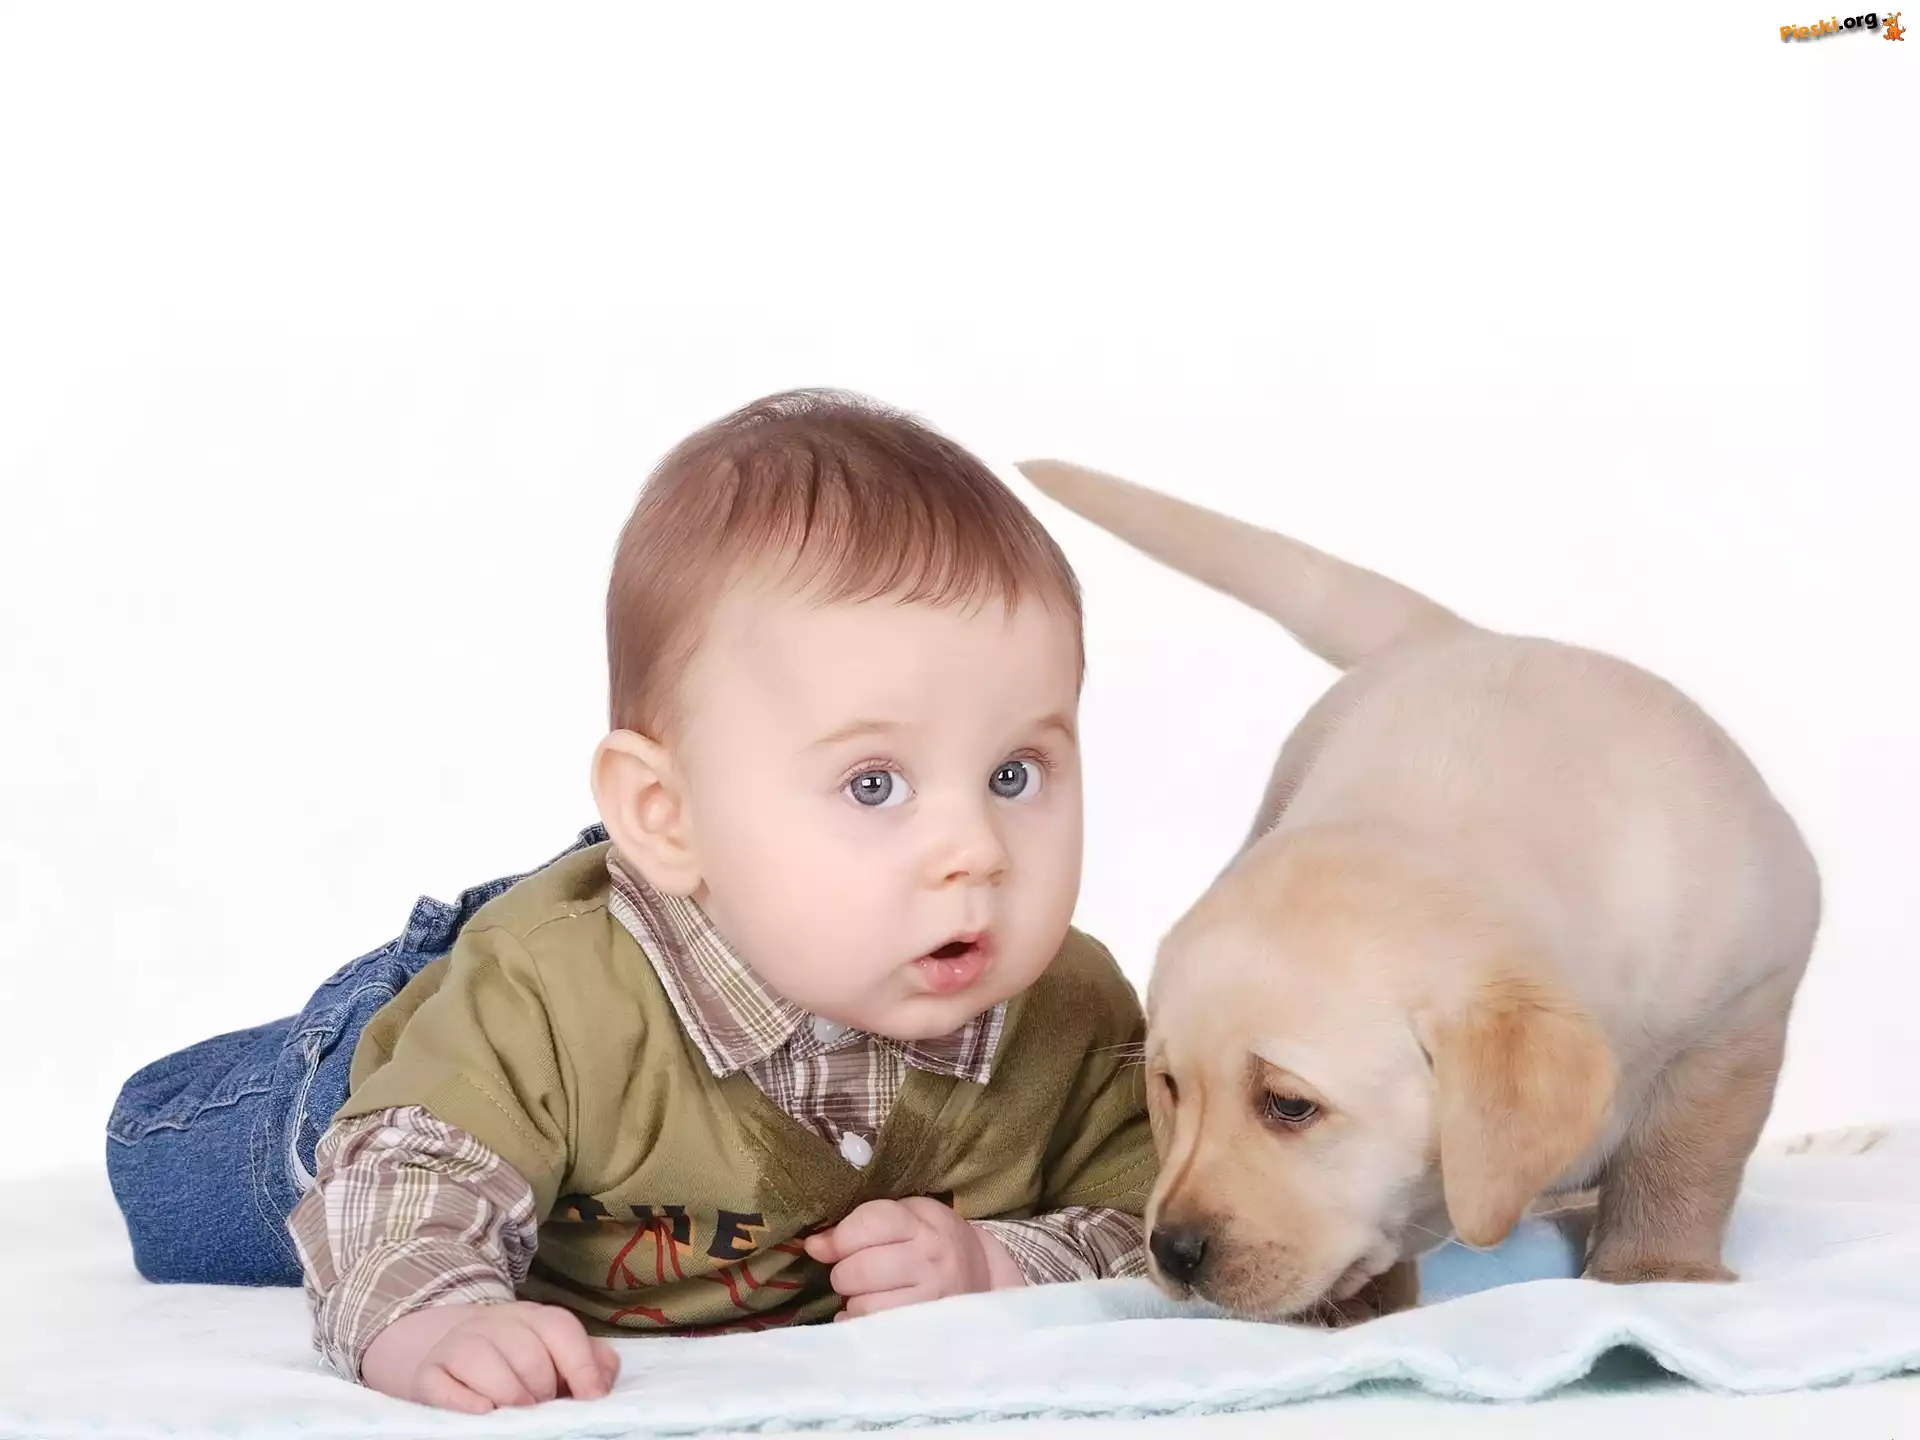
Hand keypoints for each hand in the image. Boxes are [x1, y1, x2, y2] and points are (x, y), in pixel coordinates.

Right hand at [361, 1300, 619, 1411]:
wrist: (449, 1352)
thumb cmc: (515, 1361)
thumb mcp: (555, 1353)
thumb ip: (589, 1361)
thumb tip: (602, 1383)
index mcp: (533, 1318)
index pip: (560, 1329)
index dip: (580, 1365)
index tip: (591, 1398)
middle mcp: (494, 1324)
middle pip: (526, 1352)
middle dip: (542, 1389)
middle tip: (544, 1409)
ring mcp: (457, 1346)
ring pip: (482, 1361)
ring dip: (508, 1395)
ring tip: (517, 1413)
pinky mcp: (427, 1374)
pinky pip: (442, 1386)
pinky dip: (464, 1402)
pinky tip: (484, 1412)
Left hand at [802, 1197, 1025, 1318]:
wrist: (982, 1276)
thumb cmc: (933, 1241)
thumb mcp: (909, 1216)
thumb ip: (862, 1222)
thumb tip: (815, 1245)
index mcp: (925, 1224)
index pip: (871, 1223)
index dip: (840, 1236)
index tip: (827, 1246)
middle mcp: (932, 1261)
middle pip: (860, 1268)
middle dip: (844, 1271)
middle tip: (853, 1272)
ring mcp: (931, 1300)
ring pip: (863, 1305)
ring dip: (854, 1300)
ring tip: (868, 1292)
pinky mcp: (925, 1331)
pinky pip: (872, 1331)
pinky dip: (860, 1323)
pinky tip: (873, 1312)